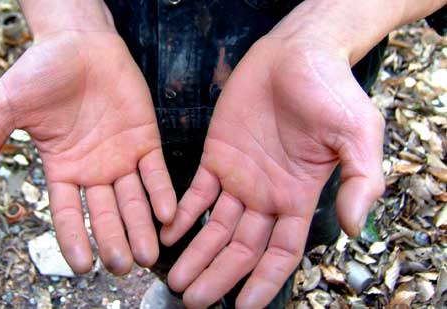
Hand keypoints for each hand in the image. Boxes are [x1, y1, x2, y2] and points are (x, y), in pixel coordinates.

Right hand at [0, 27, 175, 273]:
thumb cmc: (41, 72)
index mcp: (62, 168)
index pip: (67, 213)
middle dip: (114, 241)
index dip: (74, 239)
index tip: (82, 267)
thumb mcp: (5, 108)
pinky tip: (166, 214)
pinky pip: (155, 172)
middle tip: (122, 266)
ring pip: (133, 200)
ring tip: (148, 255)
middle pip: (105, 214)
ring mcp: (121, 156)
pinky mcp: (145, 139)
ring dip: (141, 227)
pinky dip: (162, 192)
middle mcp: (93, 169)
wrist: (79, 42)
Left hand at [160, 36, 384, 306]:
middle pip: (241, 247)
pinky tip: (169, 233)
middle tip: (194, 301)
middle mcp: (266, 195)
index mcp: (298, 197)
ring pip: (215, 226)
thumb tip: (353, 228)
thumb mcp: (358, 136)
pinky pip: (196, 192)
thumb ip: (360, 182)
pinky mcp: (216, 155)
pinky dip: (182, 213)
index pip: (280, 252)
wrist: (297, 53)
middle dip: (218, 275)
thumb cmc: (332, 92)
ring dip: (196, 253)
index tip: (244, 307)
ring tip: (177, 281)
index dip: (264, 280)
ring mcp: (239, 177)